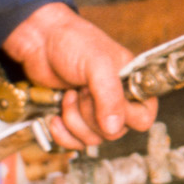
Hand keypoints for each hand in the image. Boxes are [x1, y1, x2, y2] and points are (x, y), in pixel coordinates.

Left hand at [0, 5, 157, 149]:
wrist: (40, 40)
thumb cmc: (73, 42)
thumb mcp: (97, 64)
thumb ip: (110, 96)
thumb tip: (114, 128)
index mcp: (132, 84)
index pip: (143, 117)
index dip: (124, 115)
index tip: (104, 98)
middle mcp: (116, 101)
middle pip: (115, 132)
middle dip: (92, 115)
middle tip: (82, 90)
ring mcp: (95, 112)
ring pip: (93, 139)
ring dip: (75, 121)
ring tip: (69, 95)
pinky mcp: (74, 119)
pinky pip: (75, 143)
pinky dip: (63, 133)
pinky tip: (56, 116)